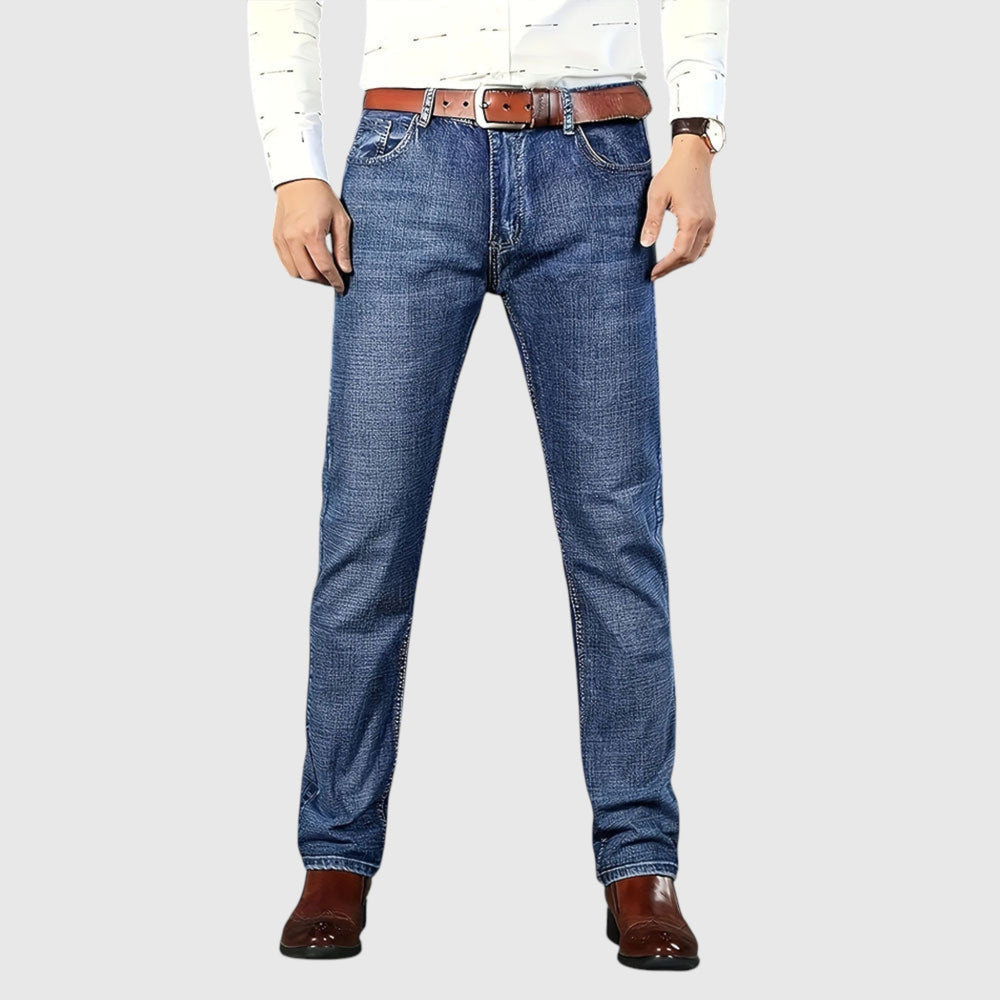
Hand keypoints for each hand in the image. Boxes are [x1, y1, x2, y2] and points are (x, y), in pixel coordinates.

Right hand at [272, 178, 351, 290]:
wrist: (298, 180)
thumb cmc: (322, 197)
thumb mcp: (340, 220)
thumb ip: (343, 247)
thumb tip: (345, 269)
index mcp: (311, 233)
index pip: (324, 267)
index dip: (334, 281)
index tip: (341, 287)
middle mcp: (293, 238)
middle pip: (308, 274)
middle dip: (322, 281)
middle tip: (333, 279)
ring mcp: (282, 239)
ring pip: (296, 272)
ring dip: (310, 276)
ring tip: (321, 272)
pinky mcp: (277, 239)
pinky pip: (287, 263)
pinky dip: (298, 268)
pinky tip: (309, 263)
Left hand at [641, 135, 715, 279]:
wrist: (693, 156)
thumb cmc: (673, 173)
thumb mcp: (656, 196)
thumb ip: (652, 222)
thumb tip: (645, 244)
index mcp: (692, 219)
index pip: (679, 253)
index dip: (666, 266)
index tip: (652, 274)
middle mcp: (705, 223)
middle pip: (690, 256)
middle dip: (672, 267)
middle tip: (655, 273)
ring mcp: (711, 221)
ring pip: (699, 252)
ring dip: (682, 261)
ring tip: (665, 266)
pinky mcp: (711, 218)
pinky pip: (704, 243)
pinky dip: (692, 252)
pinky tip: (679, 253)